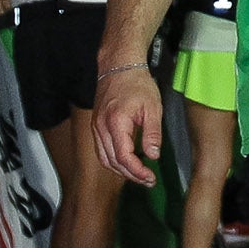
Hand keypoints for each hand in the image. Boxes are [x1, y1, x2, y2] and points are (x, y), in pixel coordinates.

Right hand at [94, 63, 164, 184]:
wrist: (119, 67)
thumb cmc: (137, 84)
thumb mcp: (153, 107)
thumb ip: (152, 133)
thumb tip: (153, 156)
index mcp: (116, 123)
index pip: (123, 156)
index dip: (137, 171)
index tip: (150, 177)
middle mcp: (101, 128)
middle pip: (112, 162)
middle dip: (130, 175)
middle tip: (148, 180)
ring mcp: (96, 127)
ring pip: (105, 158)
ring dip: (121, 170)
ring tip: (139, 175)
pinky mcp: (96, 126)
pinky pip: (102, 150)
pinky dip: (113, 160)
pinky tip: (127, 162)